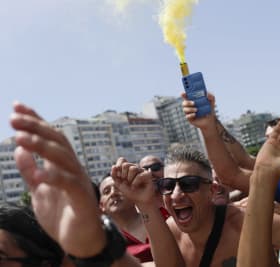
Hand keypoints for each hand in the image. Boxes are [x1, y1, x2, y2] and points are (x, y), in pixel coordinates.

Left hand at [10, 102, 104, 256]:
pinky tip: (39, 174)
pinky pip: (69, 184)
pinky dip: (55, 177)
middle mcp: (73, 168)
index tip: (17, 107)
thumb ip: (31, 171)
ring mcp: (79, 181)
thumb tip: (19, 150)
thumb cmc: (62, 214)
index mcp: (62, 165)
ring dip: (42, 146)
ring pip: (63, 157)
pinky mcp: (82, 198)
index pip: (50, 137)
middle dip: (36, 127)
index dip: (35, 121)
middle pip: (57, 141)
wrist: (81, 240)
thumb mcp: (39, 191)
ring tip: (20, 138)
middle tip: (14, 118)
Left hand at [111, 157, 157, 208]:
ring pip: (133, 169)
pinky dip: (135, 183)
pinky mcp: (148, 174)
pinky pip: (139, 176)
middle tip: (127, 182)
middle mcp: (135, 167)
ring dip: (130, 179)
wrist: (139, 200)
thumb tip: (114, 166)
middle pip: (126, 165)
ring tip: (132, 185)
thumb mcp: (119, 184)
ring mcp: (141, 170)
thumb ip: (114, 175)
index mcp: (127, 168)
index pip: (122, 160)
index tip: (119, 178)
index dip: (118, 168)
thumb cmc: (129, 192)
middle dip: (124, 176)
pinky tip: (135, 187)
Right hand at [181, 91, 216, 129]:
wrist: (210, 120)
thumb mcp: (212, 102)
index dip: (183, 94)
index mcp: (192, 100)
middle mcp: (189, 106)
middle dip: (187, 102)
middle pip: (184, 103)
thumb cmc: (209, 109)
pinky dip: (190, 115)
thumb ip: (211, 96)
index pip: (185, 96)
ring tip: (196, 110)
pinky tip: (195, 114)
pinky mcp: (190, 118)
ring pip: (185, 109)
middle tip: (194, 103)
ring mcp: (189, 112)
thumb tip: (207, 93)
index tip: (183, 93)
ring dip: (190, 109)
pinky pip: (187, 116)